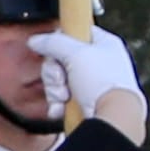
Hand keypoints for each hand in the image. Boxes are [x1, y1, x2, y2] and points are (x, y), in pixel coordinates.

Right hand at [27, 26, 149, 142]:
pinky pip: (61, 98)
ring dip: (55, 90)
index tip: (53, 48)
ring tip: (64, 97)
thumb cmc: (103, 83)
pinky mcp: (85, 101)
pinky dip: (58, 104)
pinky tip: (62, 108)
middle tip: (60, 79)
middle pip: (61, 58)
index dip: (60, 40)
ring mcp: (92, 83)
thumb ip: (53, 42)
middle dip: (54, 72)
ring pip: (59, 80)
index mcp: (104, 44)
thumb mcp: (76, 54)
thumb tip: (36, 40)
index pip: (76, 32)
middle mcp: (99, 62)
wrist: (113, 119)